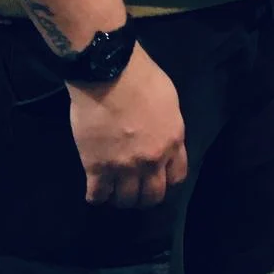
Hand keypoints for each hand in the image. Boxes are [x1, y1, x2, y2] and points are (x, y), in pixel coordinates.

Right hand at [68, 42, 187, 208]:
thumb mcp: (169, 102)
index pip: (177, 177)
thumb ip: (168, 128)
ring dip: (120, 197)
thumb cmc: (142, 78)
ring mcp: (123, 167)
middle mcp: (151, 160)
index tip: (158, 177)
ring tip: (114, 187)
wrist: (109, 74)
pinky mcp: (96, 167)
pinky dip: (96, 195)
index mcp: (172, 141)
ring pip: (125, 200)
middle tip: (135, 188)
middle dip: (144, 195)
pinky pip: (97, 196)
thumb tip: (163, 139)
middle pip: (152, 196)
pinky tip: (95, 187)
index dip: (167, 180)